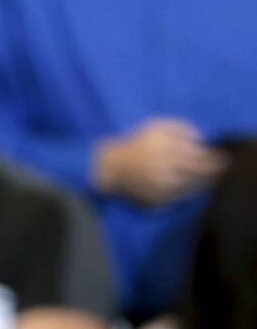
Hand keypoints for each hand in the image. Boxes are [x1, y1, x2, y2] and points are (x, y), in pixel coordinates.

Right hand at [93, 118, 227, 205]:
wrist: (109, 167)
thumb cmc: (135, 143)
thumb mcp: (156, 126)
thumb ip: (181, 127)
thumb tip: (201, 140)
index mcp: (166, 151)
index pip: (200, 157)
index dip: (213, 158)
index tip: (221, 157)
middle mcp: (165, 171)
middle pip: (198, 174)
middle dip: (210, 172)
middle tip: (216, 170)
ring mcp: (161, 189)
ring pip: (191, 189)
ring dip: (201, 184)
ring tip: (203, 178)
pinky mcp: (156, 202)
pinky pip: (179, 199)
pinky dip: (187, 193)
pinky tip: (188, 187)